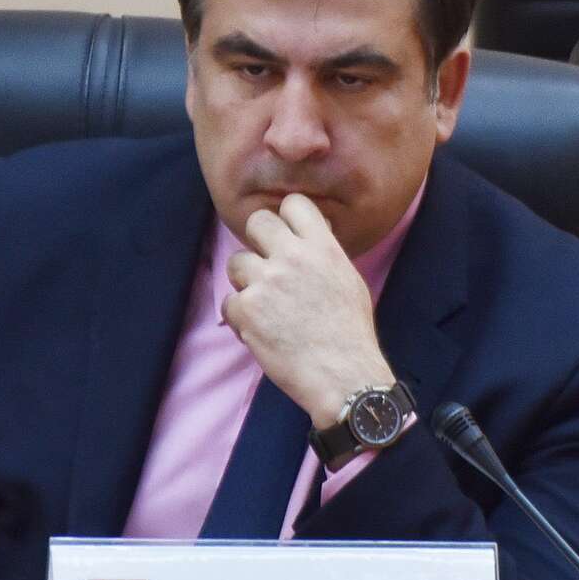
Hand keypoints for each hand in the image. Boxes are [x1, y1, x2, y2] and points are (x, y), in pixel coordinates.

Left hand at [223, 193, 395, 426]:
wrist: (344, 377)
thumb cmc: (349, 334)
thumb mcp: (348, 281)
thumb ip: (323, 254)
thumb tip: (304, 236)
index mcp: (322, 248)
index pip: (294, 203)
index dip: (286, 218)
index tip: (286, 236)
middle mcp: (293, 258)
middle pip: (256, 222)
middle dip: (257, 242)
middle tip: (266, 267)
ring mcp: (266, 282)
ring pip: (235, 262)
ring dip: (245, 283)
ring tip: (265, 306)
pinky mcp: (246, 309)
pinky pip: (229, 301)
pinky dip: (240, 318)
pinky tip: (261, 331)